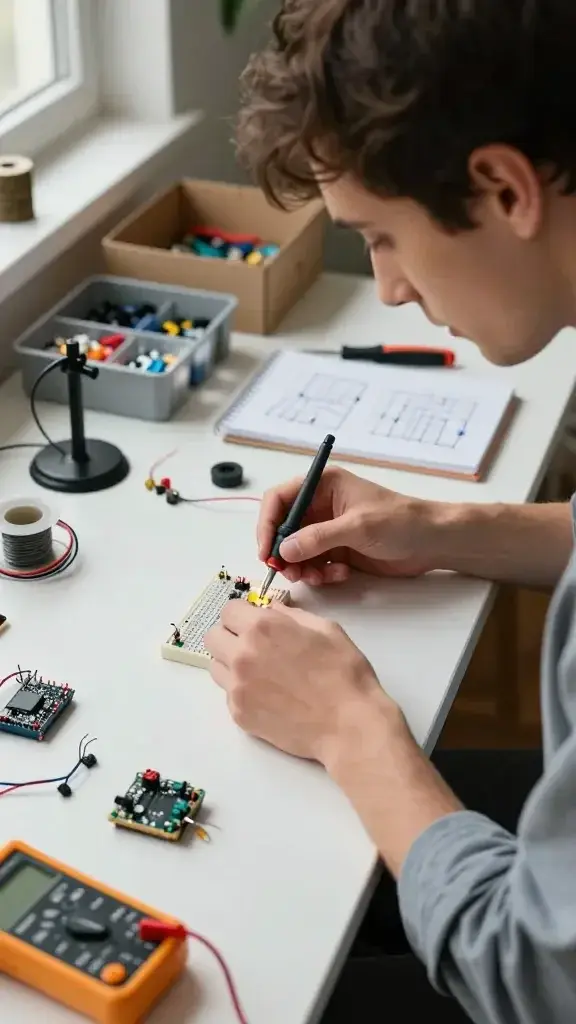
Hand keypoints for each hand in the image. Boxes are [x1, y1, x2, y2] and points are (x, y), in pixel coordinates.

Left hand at [204, 599, 395, 761]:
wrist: (348, 726)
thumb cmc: (344, 673)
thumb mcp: (326, 629)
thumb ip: (292, 615)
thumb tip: (271, 610)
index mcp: (263, 627)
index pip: (228, 610)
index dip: (242, 615)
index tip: (254, 623)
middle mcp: (242, 654)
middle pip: (213, 637)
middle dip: (230, 637)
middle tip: (254, 647)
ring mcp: (237, 687)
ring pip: (216, 667)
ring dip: (232, 665)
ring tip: (261, 673)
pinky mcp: (238, 714)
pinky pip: (229, 695)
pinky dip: (243, 692)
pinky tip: (270, 697)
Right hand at [257, 466, 436, 585]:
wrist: (432, 542)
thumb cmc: (399, 521)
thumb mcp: (357, 526)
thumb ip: (318, 538)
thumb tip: (283, 551)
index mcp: (323, 485)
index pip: (279, 499)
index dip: (267, 524)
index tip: (266, 551)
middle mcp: (320, 505)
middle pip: (283, 529)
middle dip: (283, 553)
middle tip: (290, 573)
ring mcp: (328, 529)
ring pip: (296, 551)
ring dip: (302, 567)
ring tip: (319, 577)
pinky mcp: (337, 551)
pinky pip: (314, 564)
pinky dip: (320, 574)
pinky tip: (340, 574)